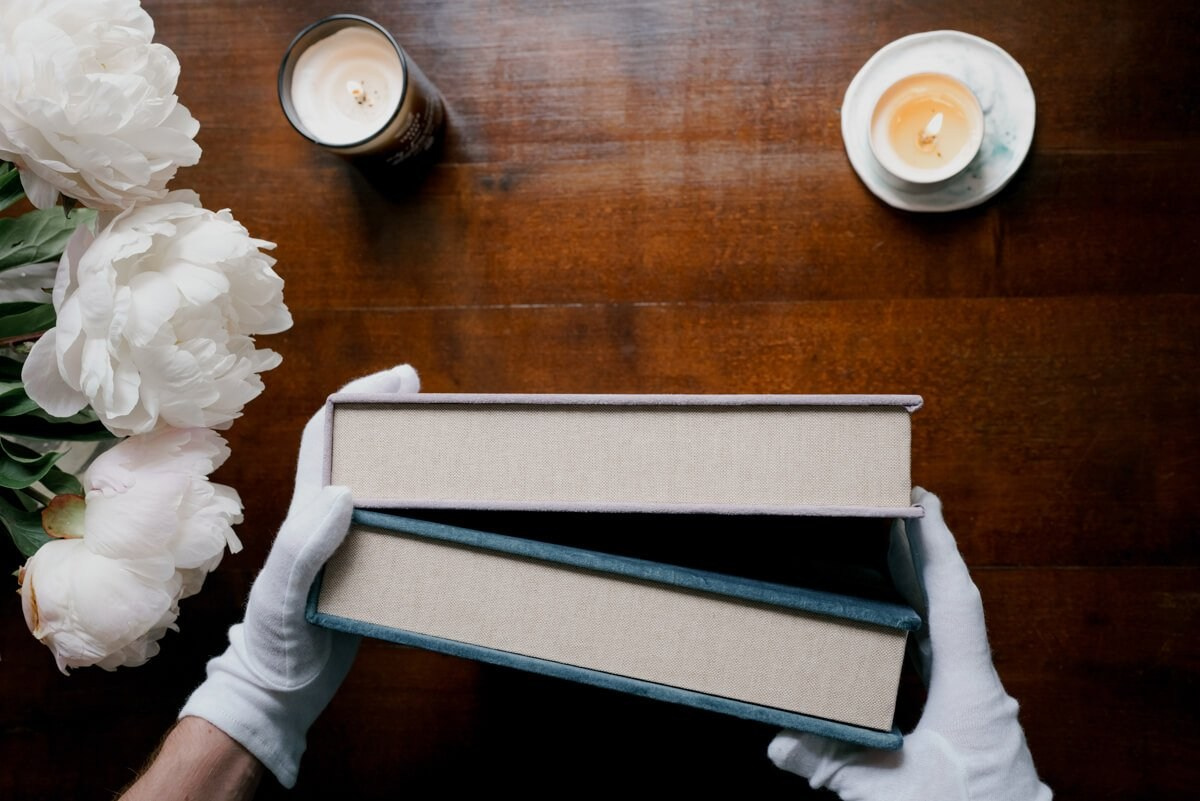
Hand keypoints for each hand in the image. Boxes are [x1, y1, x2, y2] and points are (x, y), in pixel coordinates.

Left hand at [179, 365, 419, 787]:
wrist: (280, 693)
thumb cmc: (276, 640)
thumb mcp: (283, 590)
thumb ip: (306, 542)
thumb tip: (343, 489)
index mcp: (306, 511)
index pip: (326, 436)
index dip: (356, 399)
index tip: (399, 380)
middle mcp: (327, 520)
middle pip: (358, 452)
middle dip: (390, 419)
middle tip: (433, 403)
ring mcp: (349, 545)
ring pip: (381, 486)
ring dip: (409, 461)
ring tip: (452, 447)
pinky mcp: (369, 572)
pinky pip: (397, 527)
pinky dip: (419, 508)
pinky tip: (449, 512)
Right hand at [768, 488, 1050, 800]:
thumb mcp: (891, 791)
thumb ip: (832, 764)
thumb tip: (778, 743)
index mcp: (970, 687)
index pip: (956, 598)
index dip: (939, 545)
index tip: (922, 500)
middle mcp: (980, 686)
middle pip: (954, 602)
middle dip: (926, 554)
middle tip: (893, 512)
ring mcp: (980, 704)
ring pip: (952, 631)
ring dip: (926, 591)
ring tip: (890, 558)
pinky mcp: (972, 723)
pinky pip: (947, 660)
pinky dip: (923, 632)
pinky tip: (896, 634)